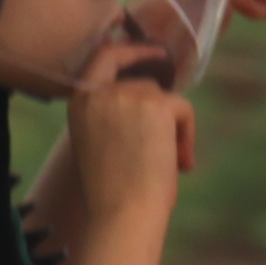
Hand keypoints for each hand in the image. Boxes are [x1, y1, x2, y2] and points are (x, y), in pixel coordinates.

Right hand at [64, 59, 195, 222]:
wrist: (122, 214)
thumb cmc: (111, 193)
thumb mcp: (99, 143)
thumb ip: (113, 115)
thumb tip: (152, 99)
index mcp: (78, 102)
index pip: (104, 56)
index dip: (131, 50)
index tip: (154, 52)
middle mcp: (99, 93)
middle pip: (144, 84)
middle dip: (161, 112)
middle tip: (172, 142)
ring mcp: (127, 95)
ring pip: (165, 99)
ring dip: (173, 129)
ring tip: (172, 164)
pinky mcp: (155, 105)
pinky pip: (182, 110)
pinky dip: (187, 136)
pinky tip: (181, 165)